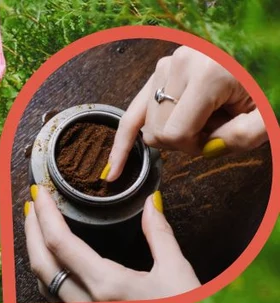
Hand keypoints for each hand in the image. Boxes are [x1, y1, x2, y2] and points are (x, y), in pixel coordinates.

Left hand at [24, 185, 199, 301]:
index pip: (61, 244)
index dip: (45, 216)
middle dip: (32, 230)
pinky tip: (49, 258)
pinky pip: (53, 298)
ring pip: (44, 282)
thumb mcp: (177, 271)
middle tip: (32, 203)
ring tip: (36, 225)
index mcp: (106, 286)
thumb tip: (151, 202)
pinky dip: (45, 272)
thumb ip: (159, 234)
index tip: (40, 194)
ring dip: (34, 252)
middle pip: (42, 263)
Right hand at [106, 46, 266, 179]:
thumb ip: (240, 138)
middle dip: (181, 141)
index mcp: (206, 73)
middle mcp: (179, 65)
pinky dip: (122, 142)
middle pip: (156, 130)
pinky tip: (112, 169)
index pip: (175, 133)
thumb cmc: (264, 88)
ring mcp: (165, 66)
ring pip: (145, 126)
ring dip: (169, 132)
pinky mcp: (159, 71)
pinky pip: (131, 112)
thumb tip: (206, 148)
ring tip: (199, 120)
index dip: (193, 147)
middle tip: (210, 129)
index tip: (215, 140)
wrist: (261, 60)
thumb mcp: (264, 117)